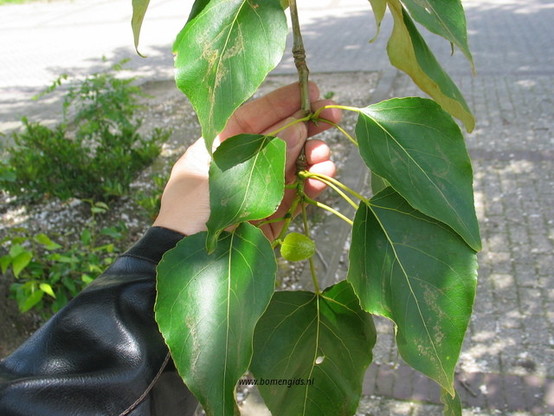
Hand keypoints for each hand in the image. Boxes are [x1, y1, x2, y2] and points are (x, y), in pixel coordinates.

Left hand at [153, 82, 341, 239]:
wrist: (188, 265)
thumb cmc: (193, 213)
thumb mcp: (225, 175)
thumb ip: (265, 153)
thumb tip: (298, 128)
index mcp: (219, 148)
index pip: (255, 117)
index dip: (283, 102)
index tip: (313, 92)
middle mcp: (241, 165)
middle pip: (279, 137)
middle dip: (307, 126)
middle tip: (333, 117)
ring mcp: (258, 190)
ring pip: (293, 165)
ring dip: (312, 158)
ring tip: (325, 159)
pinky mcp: (272, 215)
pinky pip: (297, 194)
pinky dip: (312, 185)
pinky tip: (323, 179)